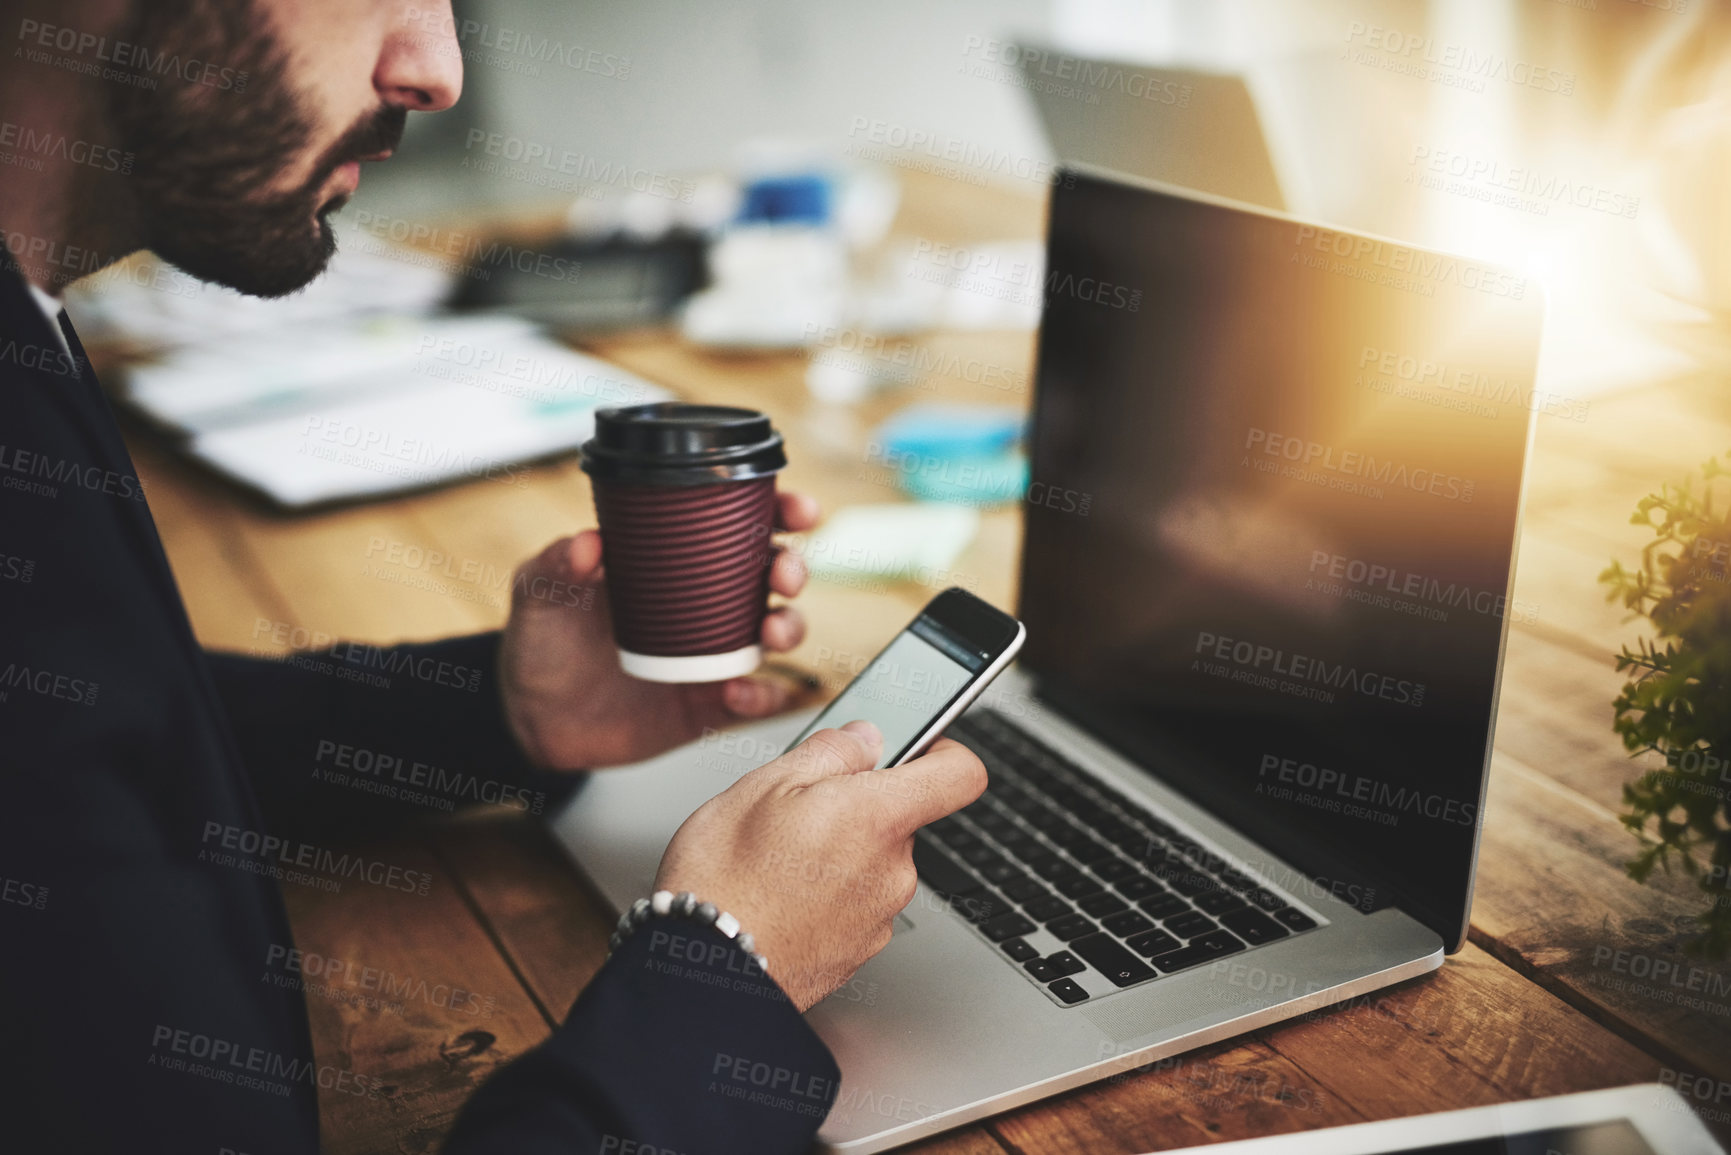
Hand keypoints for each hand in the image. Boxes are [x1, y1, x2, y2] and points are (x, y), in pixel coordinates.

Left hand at [499, 492, 819, 768]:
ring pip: (778, 631)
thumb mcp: (539, 595)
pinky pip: (754, 697)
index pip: (738, 525)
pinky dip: (760, 695)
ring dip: (790, 627)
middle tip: (783, 574)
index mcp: (675, 561)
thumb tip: (589, 544)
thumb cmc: (541, 643)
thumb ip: (557, 565)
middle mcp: (706, 602)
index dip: (779, 512)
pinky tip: (740, 692)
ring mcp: (714, 653)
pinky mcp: (709, 702)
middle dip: (794, 567)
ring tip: (770, 634)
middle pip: (773, 574)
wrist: (533, 718)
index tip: (797, 510)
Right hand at [653, 721, 987, 1010]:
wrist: (702, 974)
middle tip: (799, 809)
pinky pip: (855, 904)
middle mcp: (894, 870)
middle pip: (902, 819)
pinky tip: (780, 896)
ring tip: (777, 859)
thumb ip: (830, 752)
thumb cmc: (725, 879)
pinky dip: (827, 894)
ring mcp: (879, 917)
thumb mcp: (764, 784)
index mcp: (881, 817)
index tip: (915, 745)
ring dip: (839, 852)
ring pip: (874, 862)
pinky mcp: (857, 953)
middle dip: (860, 806)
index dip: (941, 751)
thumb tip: (865, 738)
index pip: (961, 774)